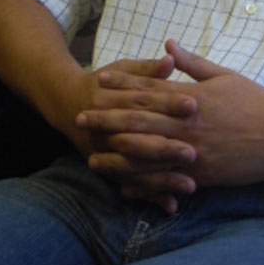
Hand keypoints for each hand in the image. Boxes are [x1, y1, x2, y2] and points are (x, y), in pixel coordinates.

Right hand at [70, 52, 197, 211]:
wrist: (68, 105)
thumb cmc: (106, 83)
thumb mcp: (123, 70)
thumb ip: (148, 69)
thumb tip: (171, 58)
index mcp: (111, 99)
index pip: (143, 101)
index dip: (168, 102)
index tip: (194, 104)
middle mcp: (106, 129)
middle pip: (138, 139)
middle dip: (165, 148)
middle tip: (193, 153)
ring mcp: (107, 153)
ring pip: (134, 169)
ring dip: (161, 179)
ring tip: (190, 186)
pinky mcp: (110, 170)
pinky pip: (131, 186)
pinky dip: (150, 197)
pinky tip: (171, 206)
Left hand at [77, 40, 263, 206]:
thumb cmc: (255, 101)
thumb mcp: (225, 75)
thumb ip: (193, 63)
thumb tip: (168, 46)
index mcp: (192, 97)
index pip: (150, 89)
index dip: (123, 85)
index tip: (100, 81)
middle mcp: (188, 124)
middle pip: (140, 122)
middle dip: (108, 120)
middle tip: (81, 119)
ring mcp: (193, 151)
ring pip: (146, 155)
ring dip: (116, 157)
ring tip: (92, 158)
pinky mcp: (201, 174)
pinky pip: (165, 180)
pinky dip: (143, 183)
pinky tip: (124, 185)